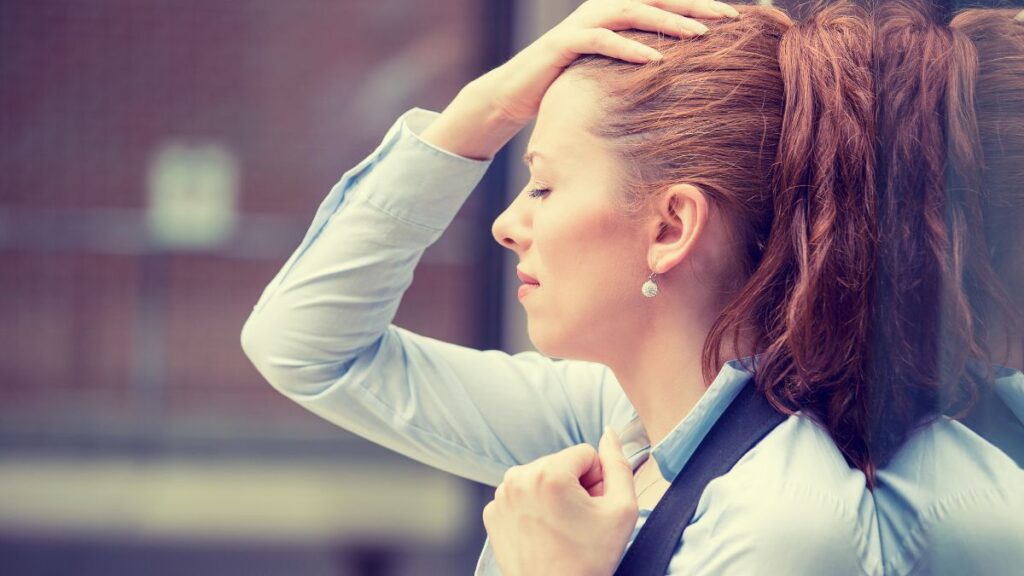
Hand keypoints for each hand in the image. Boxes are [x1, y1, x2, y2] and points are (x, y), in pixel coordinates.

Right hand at [420, 0, 737, 159]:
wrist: (514, 94)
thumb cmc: (567, 85)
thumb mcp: (610, 72)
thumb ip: (640, 63)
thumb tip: (682, 77)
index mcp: (616, 12)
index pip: (664, 0)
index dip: (699, 5)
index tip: (738, 19)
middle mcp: (601, 9)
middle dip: (695, 6)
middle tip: (730, 19)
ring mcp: (582, 24)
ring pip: (633, 12)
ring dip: (668, 22)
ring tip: (699, 36)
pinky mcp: (563, 44)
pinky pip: (600, 40)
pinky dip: (628, 49)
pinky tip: (654, 61)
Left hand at [482, 428, 639, 575]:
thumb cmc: (589, 561)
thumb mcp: (622, 510)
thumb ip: (619, 464)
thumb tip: (610, 433)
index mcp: (546, 472)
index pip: (585, 454)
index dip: (598, 480)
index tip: (595, 507)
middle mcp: (517, 478)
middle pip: (561, 464)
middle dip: (575, 486)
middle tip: (581, 521)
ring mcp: (500, 497)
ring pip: (541, 478)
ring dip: (555, 496)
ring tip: (563, 528)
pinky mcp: (493, 514)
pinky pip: (522, 496)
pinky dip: (535, 509)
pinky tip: (544, 533)